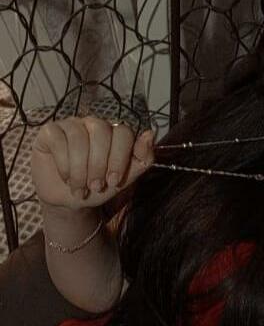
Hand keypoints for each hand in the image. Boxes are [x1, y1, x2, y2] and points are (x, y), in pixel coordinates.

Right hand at [31, 116, 153, 210]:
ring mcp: (72, 125)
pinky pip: (58, 139)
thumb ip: (142, 159)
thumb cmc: (98, 186)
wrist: (69, 201)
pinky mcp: (50, 132)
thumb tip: (150, 133)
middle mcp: (94, 124)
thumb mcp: (125, 179)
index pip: (123, 133)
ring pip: (78, 136)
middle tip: (96, 186)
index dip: (119, 158)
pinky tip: (66, 177)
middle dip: (99, 164)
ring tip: (80, 188)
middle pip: (101, 131)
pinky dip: (63, 163)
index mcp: (115, 132)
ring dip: (80, 168)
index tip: (113, 181)